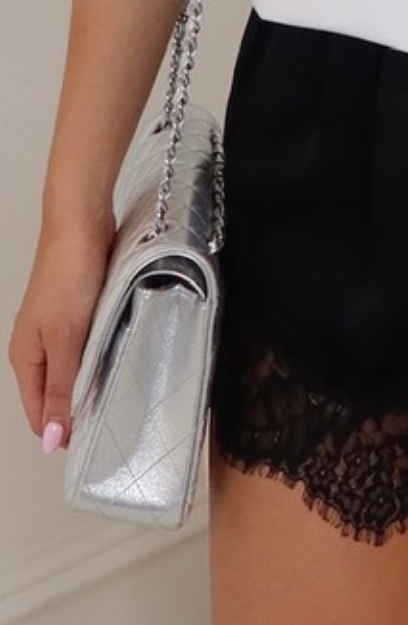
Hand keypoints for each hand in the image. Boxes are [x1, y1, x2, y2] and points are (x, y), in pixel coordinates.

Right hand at [7, 213, 116, 453]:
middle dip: (79, 410)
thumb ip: (62, 389)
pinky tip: (120, 358)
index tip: (94, 444)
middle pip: (55, 393)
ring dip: (92, 382)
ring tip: (119, 393)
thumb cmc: (68, 274)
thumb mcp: (66, 339)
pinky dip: (101, 356)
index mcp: (26, 357)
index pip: (40, 413)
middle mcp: (37, 345)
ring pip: (74, 369)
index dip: (64, 432)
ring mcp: (57, 327)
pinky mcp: (79, 310)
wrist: (81, 224)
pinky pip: (88, 346)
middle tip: (113, 421)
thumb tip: (52, 439)